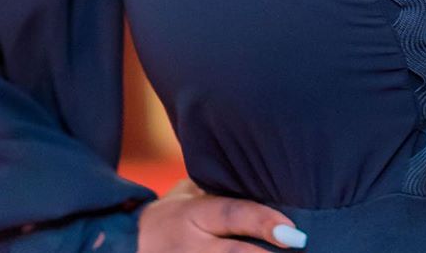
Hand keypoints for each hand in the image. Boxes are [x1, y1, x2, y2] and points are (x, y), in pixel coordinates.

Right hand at [138, 178, 308, 252]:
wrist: (126, 247)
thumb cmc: (172, 215)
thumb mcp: (190, 194)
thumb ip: (222, 189)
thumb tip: (269, 180)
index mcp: (193, 214)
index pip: (233, 215)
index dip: (265, 223)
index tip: (295, 233)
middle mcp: (188, 247)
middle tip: (300, 249)